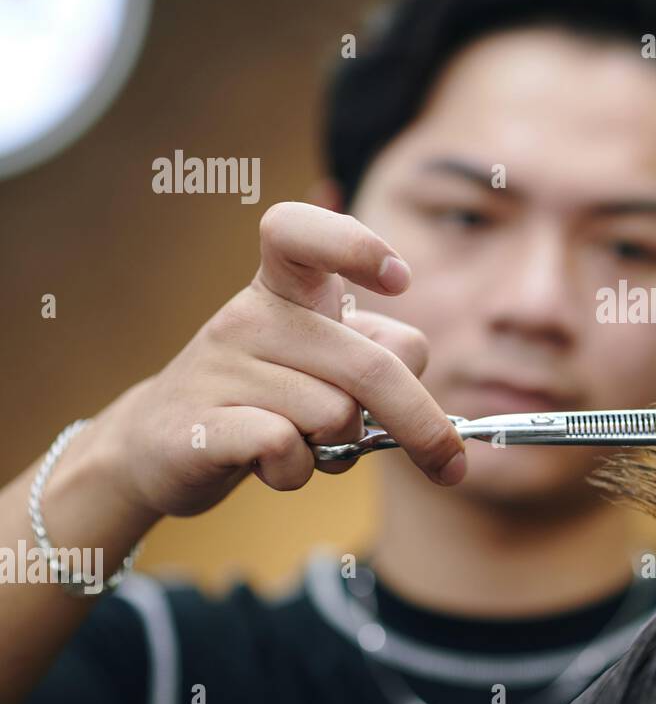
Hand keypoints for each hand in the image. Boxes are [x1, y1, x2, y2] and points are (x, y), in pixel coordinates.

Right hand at [94, 201, 465, 519]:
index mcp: (283, 287)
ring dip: (342, 450)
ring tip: (308, 447)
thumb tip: (415, 366)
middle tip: (448, 462)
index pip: (300, 232)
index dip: (355, 245)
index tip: (400, 280)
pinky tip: (274, 465)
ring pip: (335, 416)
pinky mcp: (199, 425)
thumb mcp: (326, 363)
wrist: (160, 444)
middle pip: (370, 366)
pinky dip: (298, 471)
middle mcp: (250, 316)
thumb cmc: (267, 396)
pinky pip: (286, 449)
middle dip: (422, 423)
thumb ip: (377, 353)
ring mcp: (220, 368)